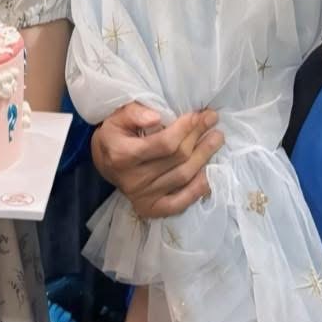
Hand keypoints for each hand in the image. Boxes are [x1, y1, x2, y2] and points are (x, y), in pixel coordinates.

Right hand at [92, 101, 222, 217]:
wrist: (105, 161)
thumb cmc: (115, 135)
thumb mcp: (117, 117)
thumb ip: (134, 113)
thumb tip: (156, 117)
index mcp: (122, 155)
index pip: (164, 143)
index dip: (185, 128)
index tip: (199, 114)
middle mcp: (132, 180)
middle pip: (177, 158)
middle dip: (198, 136)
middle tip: (212, 119)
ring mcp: (142, 197)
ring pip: (183, 176)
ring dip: (204, 156)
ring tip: (216, 139)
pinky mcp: (151, 209)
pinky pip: (180, 202)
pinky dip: (198, 189)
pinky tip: (210, 173)